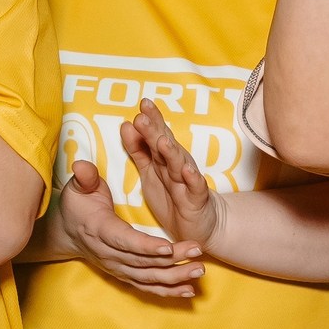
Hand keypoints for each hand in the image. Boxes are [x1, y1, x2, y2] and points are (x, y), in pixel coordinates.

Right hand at [55, 157, 202, 298]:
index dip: (146, 247)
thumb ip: (85, 178)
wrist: (65, 233)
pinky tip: (189, 291)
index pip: (125, 241)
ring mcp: (117, 268)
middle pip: (143, 261)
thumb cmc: (77, 206)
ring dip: (175, 276)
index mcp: (101, 231)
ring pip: (149, 277)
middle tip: (197, 250)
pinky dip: (168, 291)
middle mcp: (109, 254)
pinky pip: (147, 287)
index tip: (168, 247)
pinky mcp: (124, 275)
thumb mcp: (78, 188)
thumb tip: (82, 166)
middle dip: (172, 258)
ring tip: (200, 269)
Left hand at [121, 101, 219, 249]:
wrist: (201, 224)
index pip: (158, 135)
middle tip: (143, 116)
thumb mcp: (151, 172)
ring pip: (179, 164)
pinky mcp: (197, 200)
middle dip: (155, 130)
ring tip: (162, 141)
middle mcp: (177, 165)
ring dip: (172, 152)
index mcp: (164, 159)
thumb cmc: (174, 196)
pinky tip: (187, 171)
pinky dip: (193, 179)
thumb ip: (139, 150)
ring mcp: (188, 181)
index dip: (152, 120)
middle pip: (165, 146)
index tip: (143, 104)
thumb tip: (127, 124)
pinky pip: (195, 188)